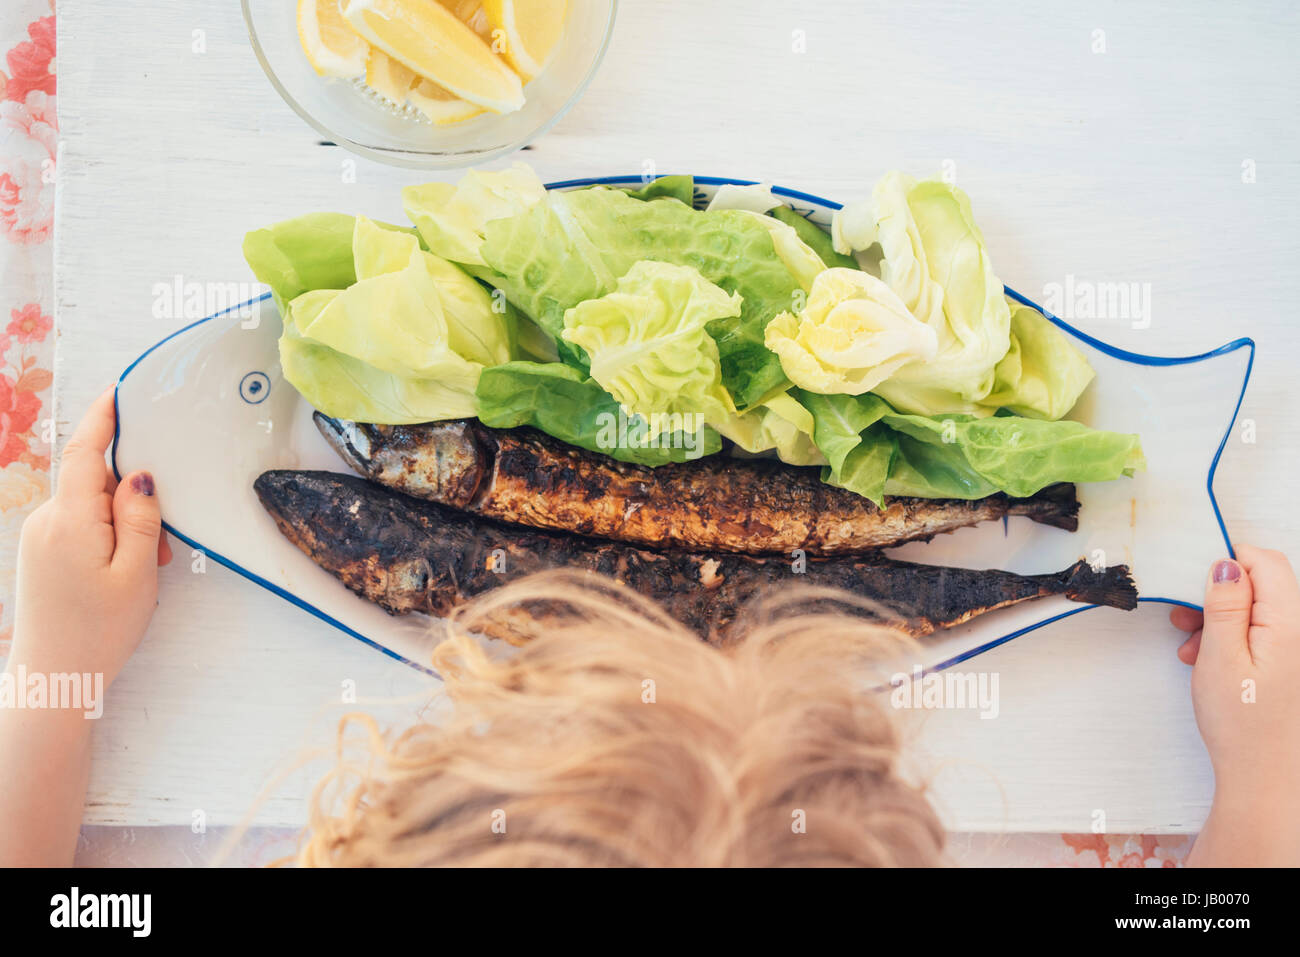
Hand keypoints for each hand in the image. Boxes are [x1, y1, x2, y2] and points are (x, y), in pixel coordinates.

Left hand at [8, 388, 172, 690]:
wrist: (55, 679)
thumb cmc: (100, 631)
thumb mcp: (137, 573)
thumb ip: (141, 518)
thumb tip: (140, 475)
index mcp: (71, 520)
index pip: (86, 453)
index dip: (103, 419)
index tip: (118, 392)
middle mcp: (47, 520)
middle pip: (94, 479)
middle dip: (133, 495)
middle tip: (163, 541)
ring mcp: (40, 536)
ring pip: (90, 504)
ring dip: (124, 520)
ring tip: (147, 566)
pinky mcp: (41, 552)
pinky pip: (80, 524)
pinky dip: (108, 534)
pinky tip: (124, 570)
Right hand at [1171, 545, 1299, 865]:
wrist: (1264, 778)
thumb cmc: (1242, 724)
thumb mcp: (1221, 658)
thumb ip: (1226, 605)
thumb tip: (1226, 564)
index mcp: (1291, 625)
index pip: (1267, 563)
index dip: (1229, 561)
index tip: (1195, 579)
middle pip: (1264, 584)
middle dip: (1220, 593)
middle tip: (1185, 617)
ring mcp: (1298, 651)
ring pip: (1260, 609)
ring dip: (1222, 618)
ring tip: (1193, 646)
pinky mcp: (1291, 666)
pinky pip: (1263, 633)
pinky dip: (1234, 638)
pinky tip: (1210, 660)